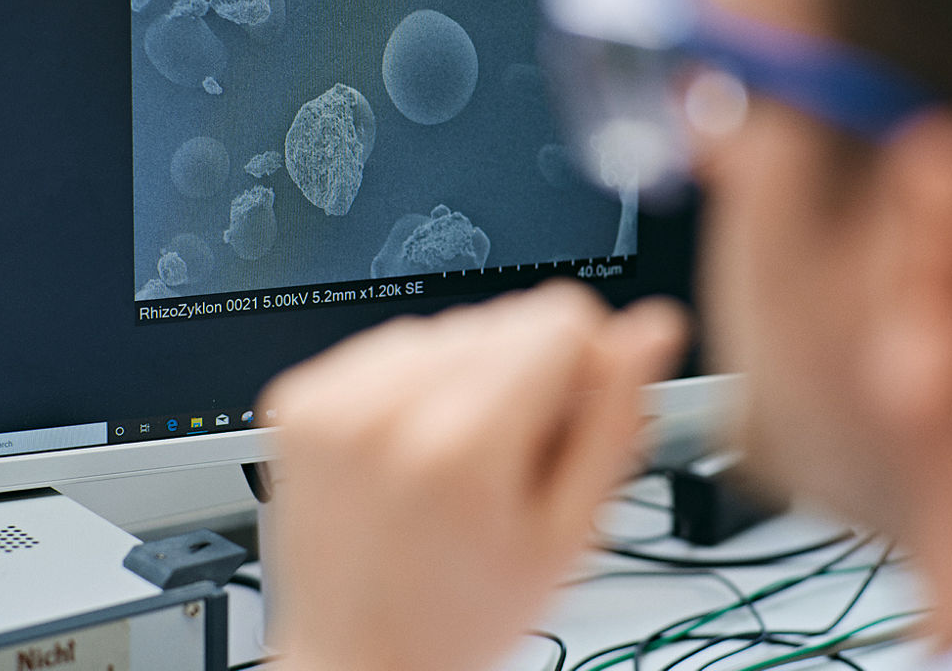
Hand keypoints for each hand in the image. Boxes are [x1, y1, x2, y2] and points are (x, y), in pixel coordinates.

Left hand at [259, 279, 686, 670]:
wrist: (355, 657)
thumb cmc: (461, 616)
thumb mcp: (568, 534)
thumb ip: (614, 419)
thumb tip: (649, 329)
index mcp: (463, 445)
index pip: (560, 315)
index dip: (585, 364)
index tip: (568, 422)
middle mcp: (386, 408)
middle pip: (505, 317)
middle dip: (525, 376)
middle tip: (505, 463)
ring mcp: (334, 398)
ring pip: (449, 327)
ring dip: (467, 378)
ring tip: (454, 462)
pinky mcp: (302, 395)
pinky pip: (391, 345)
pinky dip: (412, 384)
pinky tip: (411, 449)